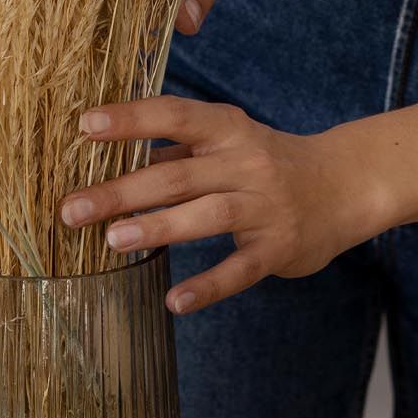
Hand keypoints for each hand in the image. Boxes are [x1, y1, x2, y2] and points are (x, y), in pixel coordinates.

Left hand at [59, 97, 387, 314]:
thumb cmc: (269, 161)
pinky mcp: (278, 247)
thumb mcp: (231, 138)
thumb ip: (177, 144)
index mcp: (228, 129)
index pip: (175, 115)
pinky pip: (240, 269)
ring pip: (207, 215)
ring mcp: (265, 206)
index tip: (84, 126)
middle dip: (123, 191)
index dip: (131, 119)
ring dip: (159, 227)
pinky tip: (175, 301)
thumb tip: (107, 149)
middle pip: (179, 174)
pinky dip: (208, 286)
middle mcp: (246, 162)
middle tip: (72, 209)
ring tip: (112, 242)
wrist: (346, 184)